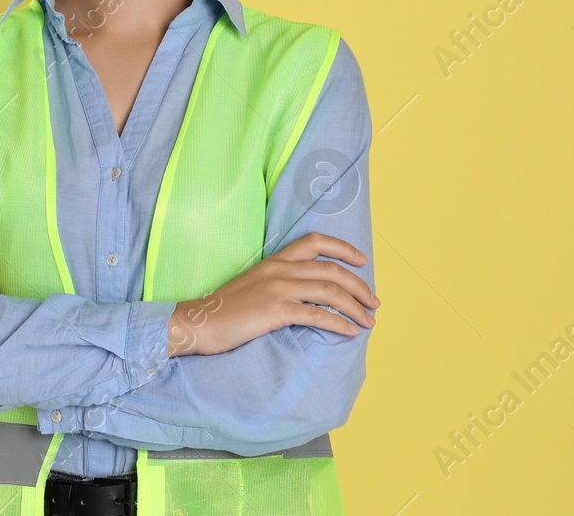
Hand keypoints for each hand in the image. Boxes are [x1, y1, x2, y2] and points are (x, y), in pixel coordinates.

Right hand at [167, 232, 377, 356]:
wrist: (198, 323)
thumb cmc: (225, 311)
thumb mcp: (254, 286)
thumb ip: (279, 283)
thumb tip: (307, 295)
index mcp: (274, 261)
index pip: (314, 241)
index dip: (343, 247)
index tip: (362, 260)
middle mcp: (279, 270)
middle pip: (331, 270)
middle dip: (359, 285)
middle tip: (374, 303)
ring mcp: (278, 289)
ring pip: (330, 291)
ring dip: (355, 306)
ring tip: (368, 321)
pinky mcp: (276, 311)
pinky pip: (317, 315)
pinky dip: (339, 323)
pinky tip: (349, 332)